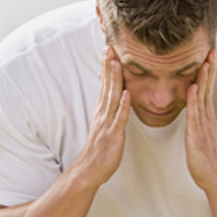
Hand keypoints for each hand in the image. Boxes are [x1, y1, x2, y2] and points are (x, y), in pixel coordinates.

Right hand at [75, 46, 129, 186]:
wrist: (89, 170)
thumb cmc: (100, 149)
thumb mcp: (105, 125)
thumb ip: (110, 111)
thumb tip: (115, 98)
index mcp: (103, 110)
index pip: (105, 84)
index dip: (107, 66)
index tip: (109, 49)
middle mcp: (103, 113)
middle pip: (107, 85)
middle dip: (109, 66)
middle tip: (110, 46)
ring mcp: (107, 123)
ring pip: (112, 97)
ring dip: (115, 79)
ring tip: (117, 62)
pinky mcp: (113, 135)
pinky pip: (119, 118)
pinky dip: (123, 106)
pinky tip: (127, 93)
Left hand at [185, 50, 216, 191]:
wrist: (214, 178)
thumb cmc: (205, 158)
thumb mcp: (200, 134)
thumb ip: (198, 120)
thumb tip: (195, 109)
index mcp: (206, 116)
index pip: (207, 88)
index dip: (208, 71)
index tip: (208, 54)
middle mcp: (206, 117)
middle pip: (208, 88)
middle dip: (209, 68)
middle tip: (211, 49)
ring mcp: (203, 126)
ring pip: (203, 98)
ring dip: (204, 79)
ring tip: (205, 61)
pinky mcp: (197, 136)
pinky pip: (195, 115)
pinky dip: (194, 100)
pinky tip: (193, 87)